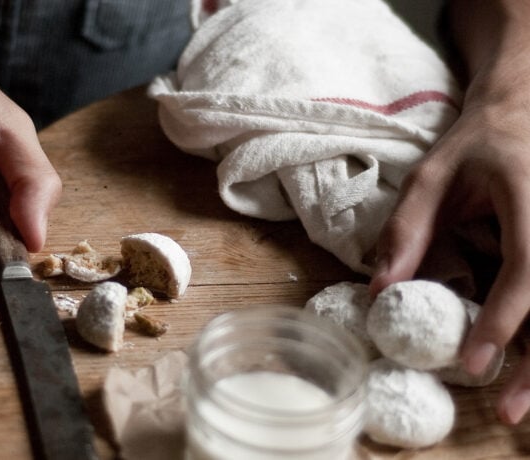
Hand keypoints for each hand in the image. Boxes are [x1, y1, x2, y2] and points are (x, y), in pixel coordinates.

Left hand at [370, 62, 529, 423]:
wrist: (521, 112)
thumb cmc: (476, 144)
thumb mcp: (432, 176)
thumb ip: (407, 229)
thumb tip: (380, 292)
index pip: (527, 267)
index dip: (502, 318)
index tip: (473, 362)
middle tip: (507, 410)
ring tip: (516, 406)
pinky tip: (524, 366)